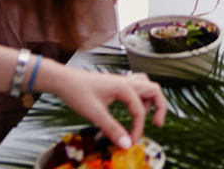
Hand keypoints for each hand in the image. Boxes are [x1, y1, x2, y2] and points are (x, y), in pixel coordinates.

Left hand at [45, 64, 166, 146]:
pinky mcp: (116, 83)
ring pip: (146, 86)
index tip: (131, 142)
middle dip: (160, 107)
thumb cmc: (78, 93)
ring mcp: (122, 81)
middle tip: (157, 124)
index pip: (139, 110)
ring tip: (144, 116)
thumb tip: (127, 145)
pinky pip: (136, 86)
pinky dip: (140, 96)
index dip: (138, 128)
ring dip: (150, 100)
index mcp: (125, 88)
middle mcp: (127, 82)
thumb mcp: (95, 114)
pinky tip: (131, 107)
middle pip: (154, 90)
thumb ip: (112, 129)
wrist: (63, 80)